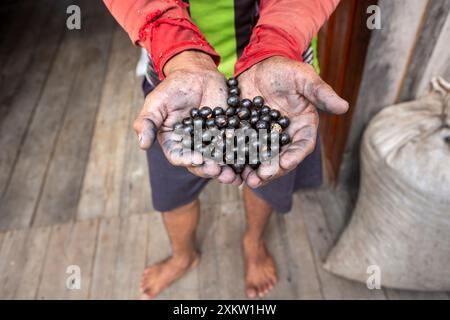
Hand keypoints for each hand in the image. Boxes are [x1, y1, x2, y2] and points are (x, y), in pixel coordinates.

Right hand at [134, 51, 241, 184]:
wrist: (197, 74)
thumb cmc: (173, 88)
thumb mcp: (156, 103)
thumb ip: (147, 123)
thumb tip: (142, 145)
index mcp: (173, 142)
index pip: (178, 156)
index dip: (187, 160)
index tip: (198, 160)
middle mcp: (191, 147)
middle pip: (200, 163)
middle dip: (209, 169)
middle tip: (219, 172)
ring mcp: (210, 142)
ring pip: (218, 160)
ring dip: (226, 170)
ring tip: (234, 176)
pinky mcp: (225, 135)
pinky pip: (232, 147)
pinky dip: (239, 155)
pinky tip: (246, 161)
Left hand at [238, 56, 348, 187]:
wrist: (260, 65)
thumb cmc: (286, 70)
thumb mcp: (304, 78)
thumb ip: (321, 93)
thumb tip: (344, 106)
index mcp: (303, 127)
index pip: (302, 146)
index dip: (295, 156)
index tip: (286, 164)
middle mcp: (285, 137)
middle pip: (281, 159)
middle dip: (272, 170)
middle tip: (261, 178)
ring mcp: (265, 138)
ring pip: (262, 159)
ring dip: (255, 171)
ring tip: (246, 180)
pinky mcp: (248, 135)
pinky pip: (244, 151)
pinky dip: (239, 160)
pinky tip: (231, 167)